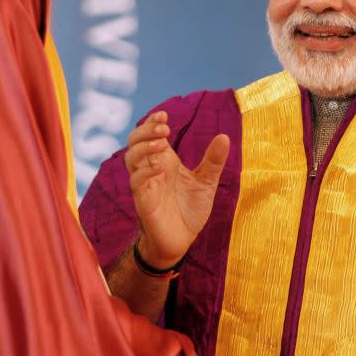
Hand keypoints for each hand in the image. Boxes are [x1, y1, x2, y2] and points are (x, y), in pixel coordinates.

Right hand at [125, 111, 229, 268]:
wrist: (182, 240)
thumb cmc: (190, 209)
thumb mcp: (207, 182)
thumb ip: (213, 161)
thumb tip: (224, 136)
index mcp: (165, 161)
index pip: (151, 135)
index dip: (152, 123)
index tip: (165, 115)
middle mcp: (152, 169)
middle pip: (135, 142)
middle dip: (146, 131)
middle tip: (164, 128)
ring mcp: (146, 185)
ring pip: (131, 159)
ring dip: (144, 148)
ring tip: (163, 143)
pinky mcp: (143, 201)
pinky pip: (137, 182)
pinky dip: (146, 172)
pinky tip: (162, 168)